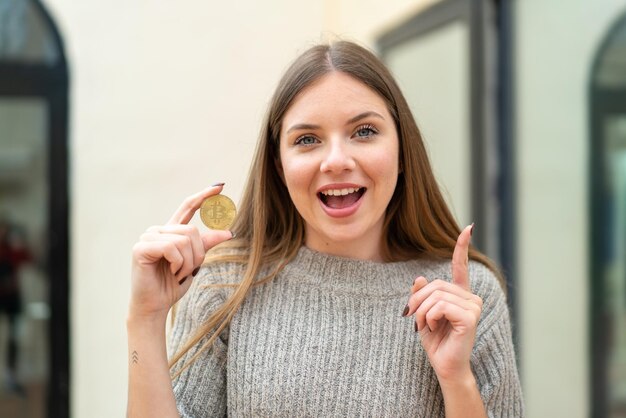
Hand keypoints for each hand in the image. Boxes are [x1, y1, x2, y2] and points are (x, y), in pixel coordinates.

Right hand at [129, 184, 233, 319]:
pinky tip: (170, 272)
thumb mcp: (194, 262)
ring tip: (177, 273)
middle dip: (197, 254)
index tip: (220, 185)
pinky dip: (177, 263)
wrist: (155, 305)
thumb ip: (206, 244)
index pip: (188, 207)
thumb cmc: (171, 284)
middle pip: (191, 231)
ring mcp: (148, 237)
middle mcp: (158, 230)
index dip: (203, 196)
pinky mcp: (141, 248)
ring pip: (184, 240)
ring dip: (187, 263)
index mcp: (170, 231)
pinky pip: (172, 248)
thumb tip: (228, 232)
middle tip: (187, 271)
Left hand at [404, 224, 482, 381]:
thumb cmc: (435, 342)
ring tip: (425, 326)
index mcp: (459, 295)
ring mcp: (473, 306)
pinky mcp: (470, 317)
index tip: (469, 227)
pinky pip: (440, 306)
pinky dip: (430, 317)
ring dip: (422, 312)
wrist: (445, 366)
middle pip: (435, 285)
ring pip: (436, 296)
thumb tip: (420, 277)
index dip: (462, 247)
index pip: (460, 266)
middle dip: (418, 301)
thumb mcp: (422, 314)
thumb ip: (421, 296)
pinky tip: (435, 328)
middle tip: (413, 318)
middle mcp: (470, 298)